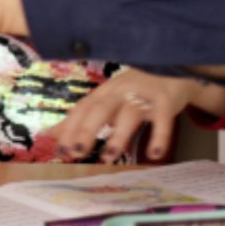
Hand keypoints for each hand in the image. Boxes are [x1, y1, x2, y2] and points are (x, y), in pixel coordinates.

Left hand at [51, 69, 224, 162]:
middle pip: (100, 109)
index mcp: (104, 92)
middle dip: (86, 130)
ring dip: (118, 136)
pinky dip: (159, 136)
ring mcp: (143, 95)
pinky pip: (163, 119)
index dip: (70, 128)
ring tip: (109, 158)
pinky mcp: (166, 100)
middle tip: (77, 153)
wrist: (173, 67)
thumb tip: (51, 134)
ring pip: (128, 114)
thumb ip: (81, 118)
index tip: (60, 151)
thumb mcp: (107, 101)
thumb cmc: (134, 90)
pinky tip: (154, 154)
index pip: (82, 109)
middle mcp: (120, 91)